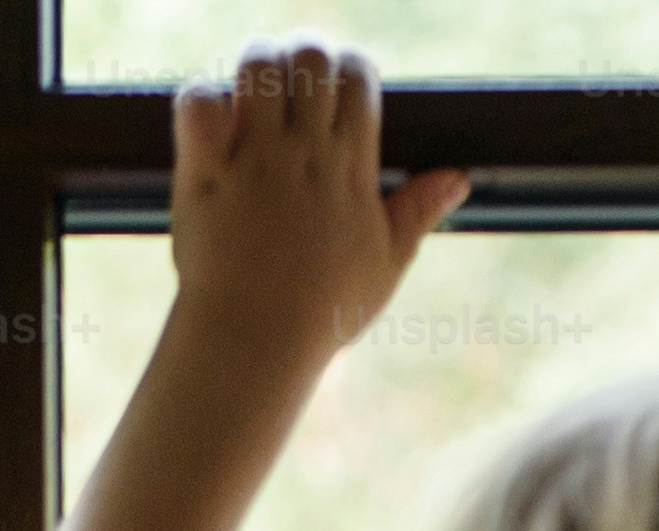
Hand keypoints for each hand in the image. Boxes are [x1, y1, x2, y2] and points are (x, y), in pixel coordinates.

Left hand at [168, 40, 471, 383]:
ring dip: (253, 69)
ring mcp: (253, 159)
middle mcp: (304, 152)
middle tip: (286, 88)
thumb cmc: (323, 312)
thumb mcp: (386, 263)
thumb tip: (458, 179)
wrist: (255, 344)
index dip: (346, 69)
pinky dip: (201, 100)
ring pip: (257, 67)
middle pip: (310, 57)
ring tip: (249, 99)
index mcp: (351, 166)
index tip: (333, 92)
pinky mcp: (204, 172)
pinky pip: (199, 103)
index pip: (358, 75)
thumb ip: (419, 210)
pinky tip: (209, 124)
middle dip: (299, 58)